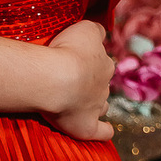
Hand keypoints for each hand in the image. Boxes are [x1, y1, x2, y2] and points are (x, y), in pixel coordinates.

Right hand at [42, 19, 114, 142]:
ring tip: (80, 102)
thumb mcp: (84, 28)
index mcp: (104, 63)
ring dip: (95, 103)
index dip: (88, 60)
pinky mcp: (86, 126)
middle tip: (70, 78)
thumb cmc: (68, 50)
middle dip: (91, 82)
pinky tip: (104, 130)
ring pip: (101, 104)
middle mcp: (103, 85)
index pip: (101, 60)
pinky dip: (104, 131)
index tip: (74, 58)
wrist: (56, 78)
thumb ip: (96, 29)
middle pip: (101, 83)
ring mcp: (96, 107)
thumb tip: (100, 32)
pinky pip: (101, 132)